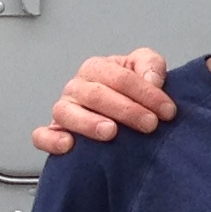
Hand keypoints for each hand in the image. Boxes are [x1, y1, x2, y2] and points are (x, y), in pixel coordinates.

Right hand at [32, 49, 177, 155]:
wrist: (120, 111)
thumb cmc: (131, 90)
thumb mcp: (145, 69)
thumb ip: (151, 66)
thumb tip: (152, 81)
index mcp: (97, 68)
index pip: (120, 77)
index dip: (146, 93)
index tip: (167, 111)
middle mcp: (77, 87)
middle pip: (96, 94)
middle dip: (126, 109)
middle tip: (149, 124)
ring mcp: (64, 110)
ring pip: (67, 112)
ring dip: (89, 122)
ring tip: (110, 132)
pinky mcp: (54, 132)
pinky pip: (43, 135)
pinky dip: (51, 140)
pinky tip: (68, 145)